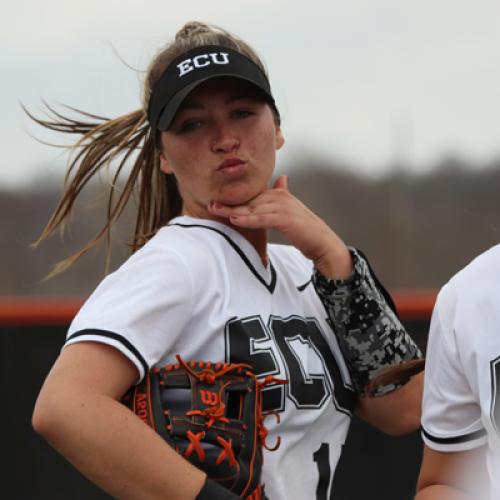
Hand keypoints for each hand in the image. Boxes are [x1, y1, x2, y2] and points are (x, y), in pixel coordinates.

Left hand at [208, 175, 352, 278]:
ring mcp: (284, 207)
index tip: (217, 200)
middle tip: (211, 204)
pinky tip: (234, 220)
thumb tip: (281, 179)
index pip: (253, 196)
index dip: (235, 198)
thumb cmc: (305, 230)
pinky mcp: (286, 218)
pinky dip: (247, 219)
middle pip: (250, 200)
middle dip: (230, 203)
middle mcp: (281, 197)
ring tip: (216, 210)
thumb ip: (283, 195)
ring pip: (253, 208)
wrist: (323, 243)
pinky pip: (262, 218)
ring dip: (233, 210)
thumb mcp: (291, 210)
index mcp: (280, 194)